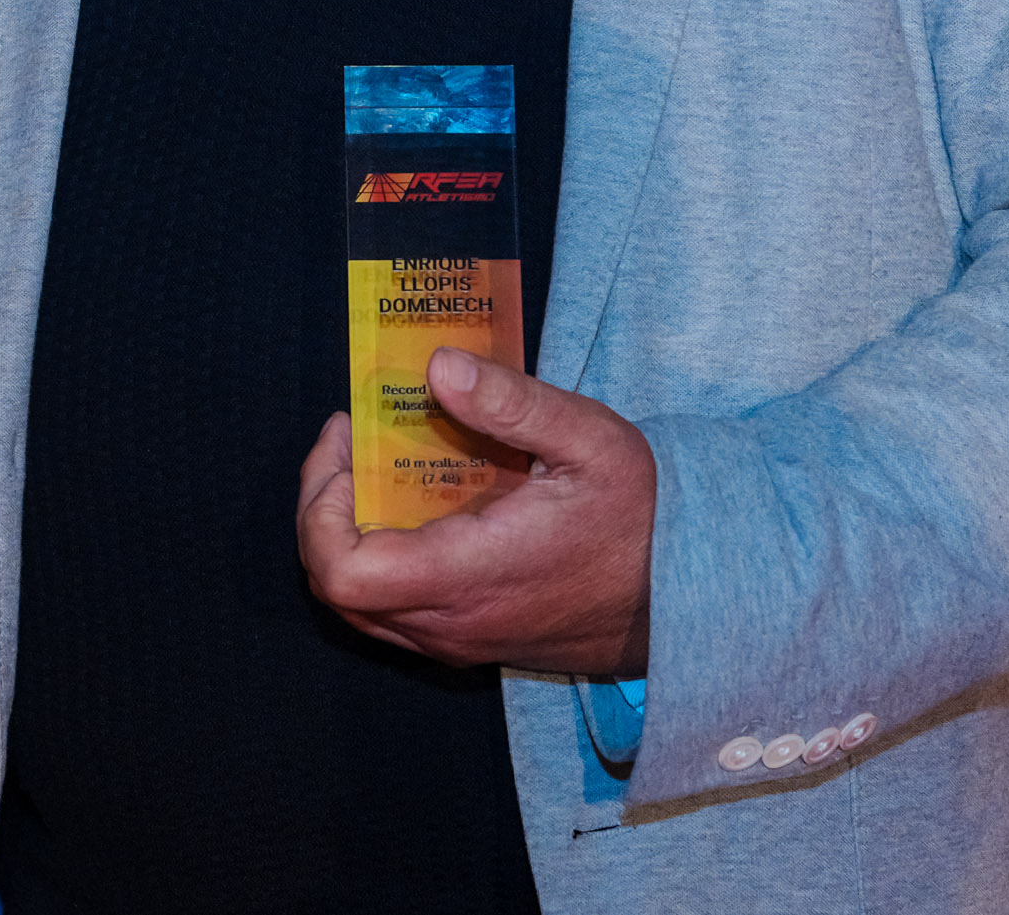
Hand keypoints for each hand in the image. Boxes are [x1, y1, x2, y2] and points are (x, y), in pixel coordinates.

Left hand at [296, 345, 654, 676]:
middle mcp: (452, 622)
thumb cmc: (643, 517)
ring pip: (362, 606)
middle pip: (335, 589)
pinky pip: (396, 613)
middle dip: (324, 509)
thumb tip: (437, 367)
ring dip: (349, 536)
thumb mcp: (589, 441)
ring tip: (378, 465)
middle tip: (354, 442)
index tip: (348, 445)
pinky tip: (418, 504)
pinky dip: (381, 560)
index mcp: (469, 576)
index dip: (319, 508)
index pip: (342, 573)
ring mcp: (461, 640)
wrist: (689, 597)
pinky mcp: (474, 641)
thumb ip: (511, 403)